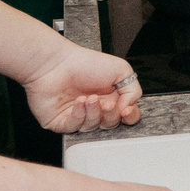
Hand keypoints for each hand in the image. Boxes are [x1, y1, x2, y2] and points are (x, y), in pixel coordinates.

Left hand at [23, 45, 144, 134]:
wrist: (56, 63)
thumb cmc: (84, 62)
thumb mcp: (121, 69)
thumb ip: (134, 90)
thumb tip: (130, 108)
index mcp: (110, 96)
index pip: (125, 116)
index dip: (129, 116)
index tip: (126, 110)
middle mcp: (95, 108)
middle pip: (111, 124)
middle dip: (111, 115)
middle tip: (107, 103)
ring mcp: (78, 115)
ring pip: (92, 128)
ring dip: (94, 113)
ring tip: (90, 98)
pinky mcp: (61, 122)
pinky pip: (74, 127)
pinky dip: (79, 116)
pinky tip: (78, 102)